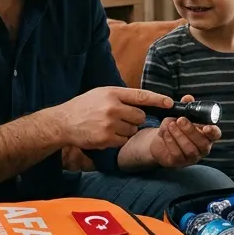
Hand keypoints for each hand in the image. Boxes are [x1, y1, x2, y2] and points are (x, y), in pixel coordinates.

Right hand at [55, 86, 170, 149]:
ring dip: (126, 130)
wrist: (63, 122)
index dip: (158, 99)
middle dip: (134, 119)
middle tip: (120, 118)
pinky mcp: (106, 138)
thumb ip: (121, 96)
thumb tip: (144, 101)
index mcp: (113, 93)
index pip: (141, 95)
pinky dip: (118, 140)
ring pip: (133, 130)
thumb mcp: (101, 93)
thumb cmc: (84, 106)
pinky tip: (106, 134)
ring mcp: (109, 124)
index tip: (170, 103)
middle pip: (140, 116)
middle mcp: (112, 107)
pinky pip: (124, 141)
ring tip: (109, 126)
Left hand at [149, 94, 220, 168]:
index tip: (206, 127)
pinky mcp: (179, 162)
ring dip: (179, 135)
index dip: (213, 131)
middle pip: (202, 143)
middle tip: (180, 119)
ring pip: (190, 149)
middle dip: (191, 130)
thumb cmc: (176, 126)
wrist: (160, 139)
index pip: (216, 135)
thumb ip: (186, 107)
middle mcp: (202, 148)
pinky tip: (165, 133)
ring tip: (170, 125)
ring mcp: (191, 157)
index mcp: (207, 135)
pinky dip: (170, 142)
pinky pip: (177, 154)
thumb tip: (188, 98)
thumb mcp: (180, 114)